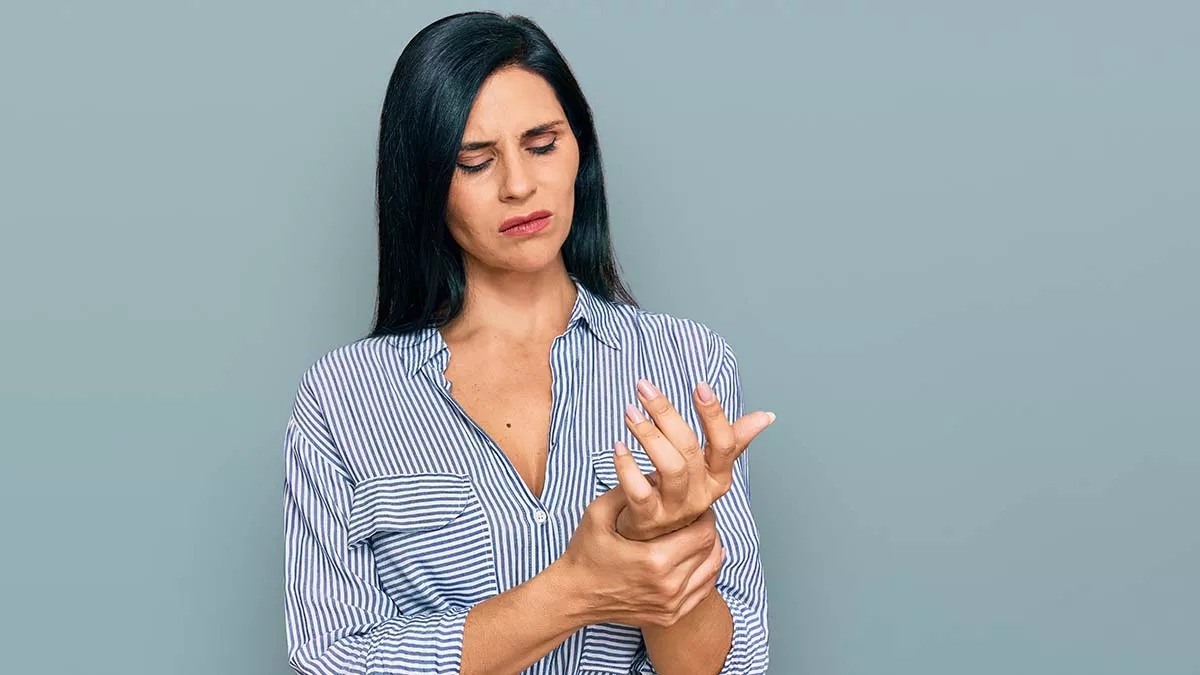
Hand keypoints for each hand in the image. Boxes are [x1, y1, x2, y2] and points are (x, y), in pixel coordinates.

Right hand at [559, 486, 724, 628]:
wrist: (573, 596)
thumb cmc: (584, 554)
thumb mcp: (598, 514)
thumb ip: (627, 489)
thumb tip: (653, 471)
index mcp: (654, 560)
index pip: (703, 533)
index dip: (705, 516)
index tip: (696, 506)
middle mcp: (668, 586)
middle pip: (711, 551)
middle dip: (708, 530)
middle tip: (696, 518)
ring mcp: (671, 605)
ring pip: (712, 571)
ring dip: (709, 550)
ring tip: (696, 535)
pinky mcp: (670, 616)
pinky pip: (703, 591)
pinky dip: (705, 572)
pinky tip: (696, 559)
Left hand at [614, 378, 773, 540]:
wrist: (654, 535)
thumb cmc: (679, 491)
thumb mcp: (709, 467)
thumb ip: (734, 439)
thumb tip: (766, 416)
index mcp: (719, 478)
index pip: (725, 444)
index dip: (714, 415)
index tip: (699, 386)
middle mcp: (701, 495)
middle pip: (689, 450)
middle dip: (666, 413)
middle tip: (645, 388)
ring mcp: (675, 509)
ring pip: (669, 468)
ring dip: (647, 435)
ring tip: (630, 411)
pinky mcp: (648, 518)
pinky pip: (639, 491)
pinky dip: (627, 467)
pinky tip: (618, 446)